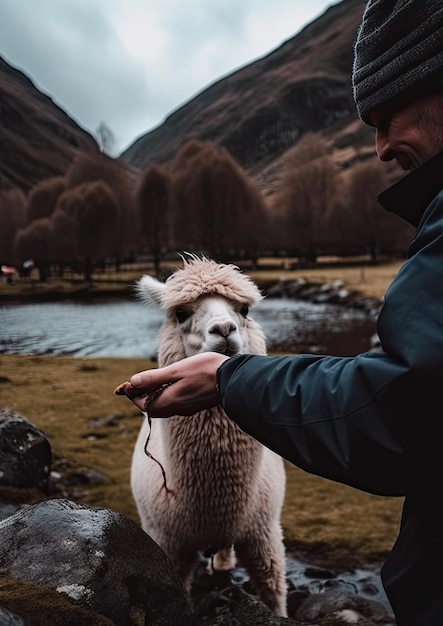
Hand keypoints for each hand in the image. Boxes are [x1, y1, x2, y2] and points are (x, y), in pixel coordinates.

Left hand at [114, 352, 229, 416]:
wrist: (233, 378)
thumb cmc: (204, 371)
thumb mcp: (176, 371)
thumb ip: (153, 378)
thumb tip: (131, 383)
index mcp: (169, 402)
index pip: (143, 404)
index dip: (132, 394)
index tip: (126, 384)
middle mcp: (177, 409)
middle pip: (152, 407)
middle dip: (142, 395)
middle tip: (136, 382)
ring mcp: (188, 408)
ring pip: (164, 405)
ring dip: (154, 394)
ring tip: (151, 380)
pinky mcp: (196, 404)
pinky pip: (175, 403)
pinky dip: (167, 394)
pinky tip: (171, 383)